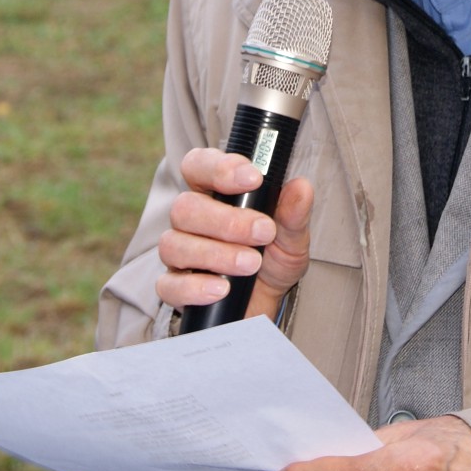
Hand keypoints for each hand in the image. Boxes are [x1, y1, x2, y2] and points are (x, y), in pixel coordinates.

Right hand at [154, 147, 311, 320]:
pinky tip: (222, 289)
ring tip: (251, 264)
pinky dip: (194, 288)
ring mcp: (178, 253)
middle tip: (263, 232)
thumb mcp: (292, 236)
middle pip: (184, 207)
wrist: (266, 304)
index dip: (219, 168)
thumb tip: (301, 187)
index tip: (253, 179)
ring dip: (215, 254)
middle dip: (226, 220)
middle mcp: (190, 219)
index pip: (199, 166)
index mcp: (213, 193)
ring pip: (174, 244)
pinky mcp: (174, 287)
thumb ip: (294, 214)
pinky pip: (168, 286)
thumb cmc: (272, 259)